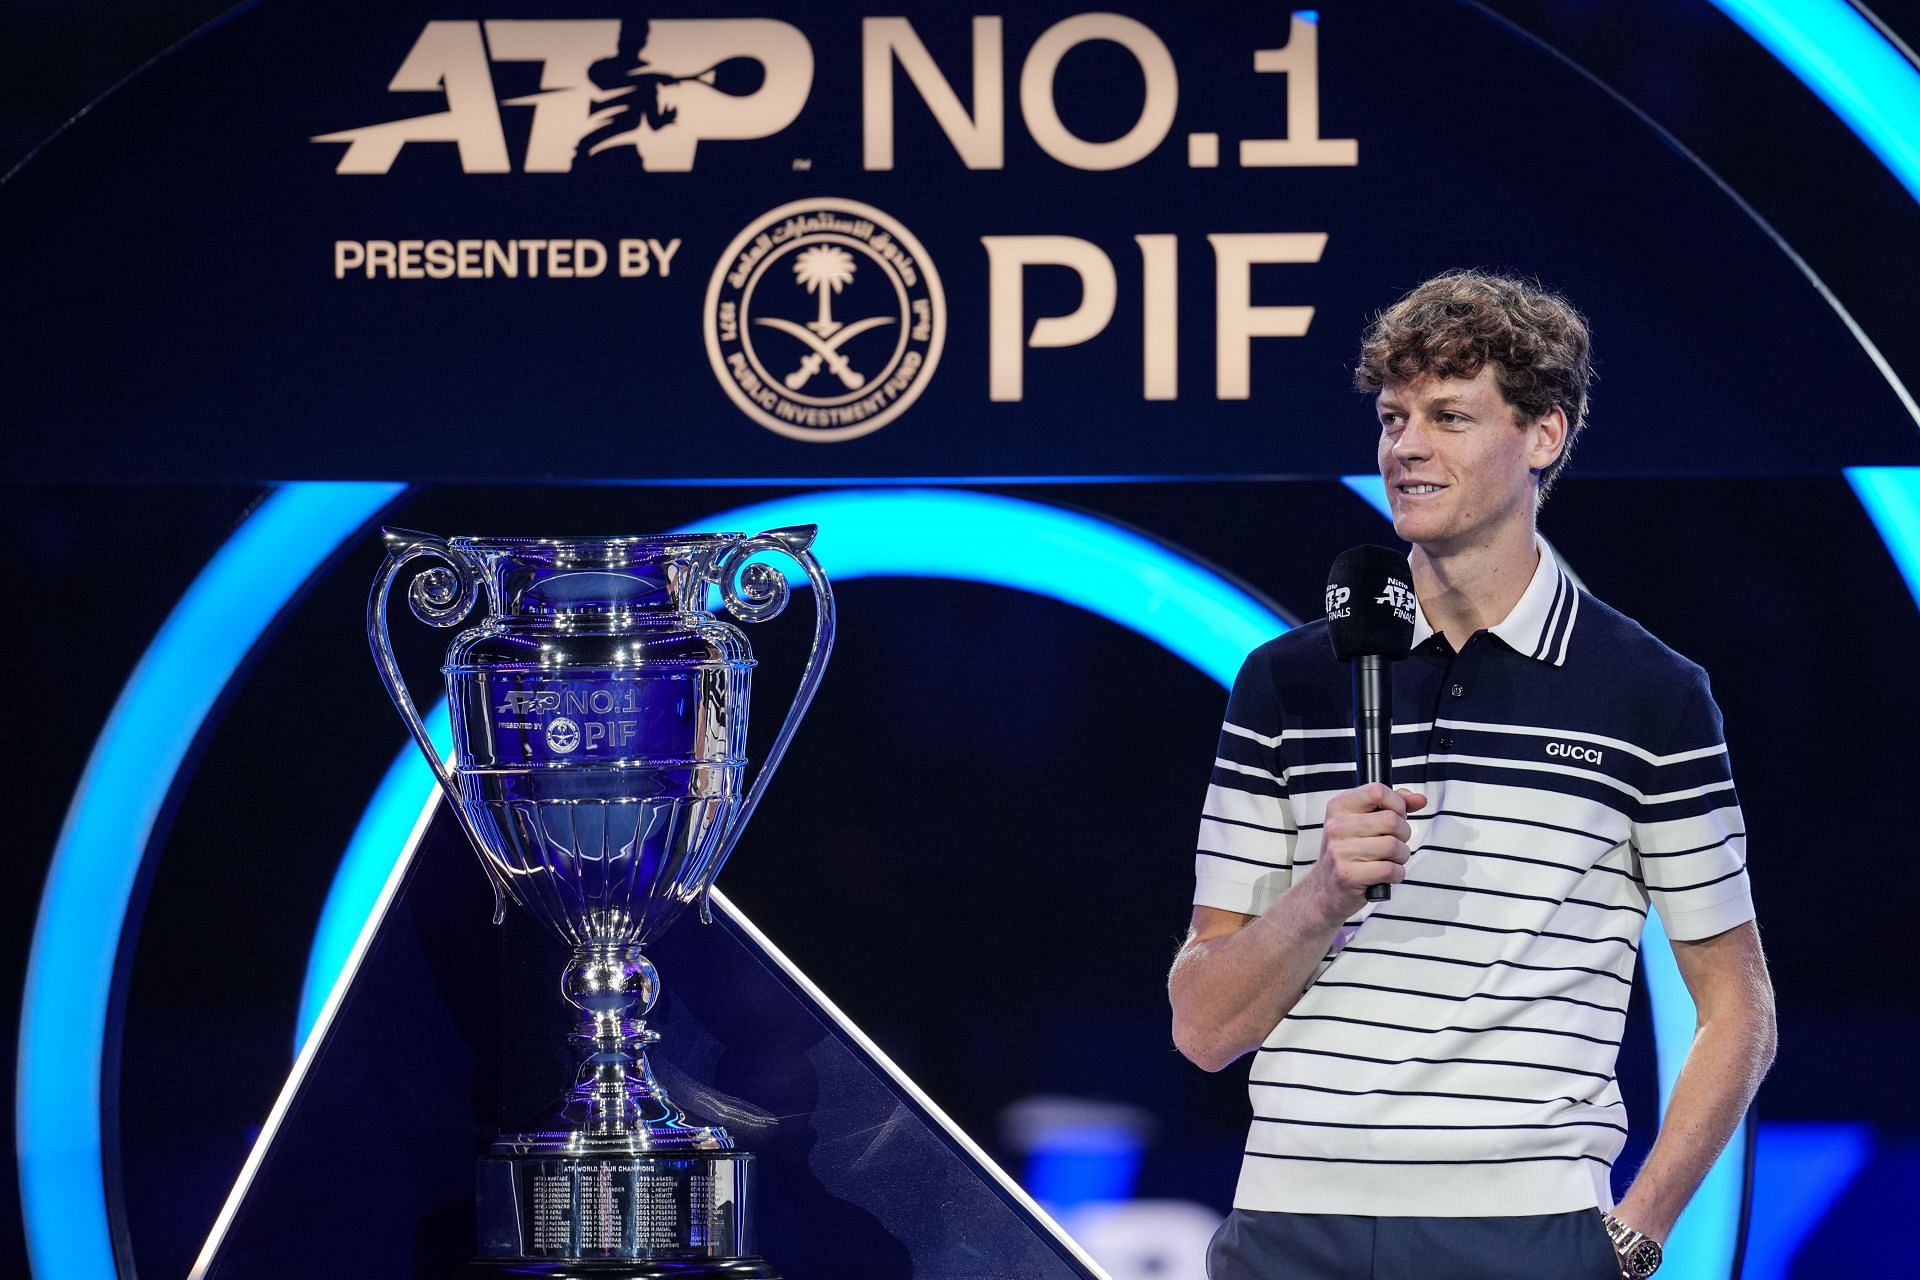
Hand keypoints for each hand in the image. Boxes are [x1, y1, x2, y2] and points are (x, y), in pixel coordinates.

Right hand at [1310, 783, 1426, 920]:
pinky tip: (1385, 875)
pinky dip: (1397, 874)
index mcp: (1339, 807)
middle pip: (1392, 820)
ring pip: (1393, 846)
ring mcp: (1339, 851)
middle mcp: (1336, 827)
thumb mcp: (1364, 821)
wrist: (1326, 888)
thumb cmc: (1350, 852)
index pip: (1377, 791)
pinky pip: (1390, 869)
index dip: (1397, 804)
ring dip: (1401, 856)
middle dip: (1403, 834)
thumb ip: (1393, 806)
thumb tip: (1419, 799)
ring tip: (1389, 860)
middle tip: (1393, 843)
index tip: (1396, 816)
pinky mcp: (1347, 875)